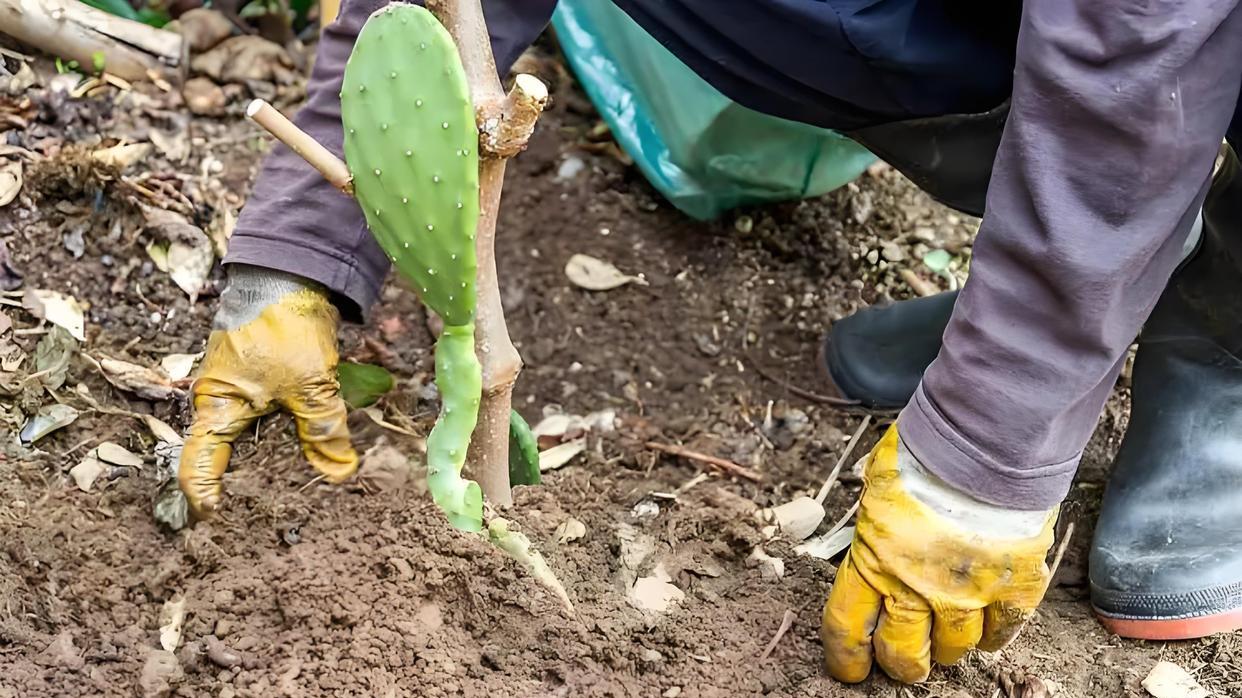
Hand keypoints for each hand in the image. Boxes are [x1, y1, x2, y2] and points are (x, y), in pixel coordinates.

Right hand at [179, 265, 357, 518]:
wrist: (290, 274)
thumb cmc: (286, 329)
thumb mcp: (312, 386)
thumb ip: (323, 431)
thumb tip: (338, 474)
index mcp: (218, 407)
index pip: (197, 464)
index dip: (201, 496)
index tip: (212, 521)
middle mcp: (220, 400)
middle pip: (222, 453)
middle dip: (238, 484)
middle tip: (256, 520)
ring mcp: (238, 386)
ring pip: (247, 433)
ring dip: (264, 458)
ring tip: (286, 493)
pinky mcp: (258, 375)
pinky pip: (264, 414)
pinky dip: (280, 432)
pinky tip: (303, 448)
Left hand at [821, 424, 1056, 683]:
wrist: (986, 442)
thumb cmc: (927, 453)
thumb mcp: (878, 484)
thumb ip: (876, 520)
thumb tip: (874, 529)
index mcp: (873, 560)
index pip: (847, 627)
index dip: (847, 657)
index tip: (850, 670)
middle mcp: (915, 587)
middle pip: (902, 652)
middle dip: (901, 663)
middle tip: (905, 661)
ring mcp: (966, 593)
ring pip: (954, 648)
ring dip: (948, 648)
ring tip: (947, 637)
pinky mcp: (1012, 588)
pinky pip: (1003, 631)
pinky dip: (994, 635)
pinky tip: (988, 628)